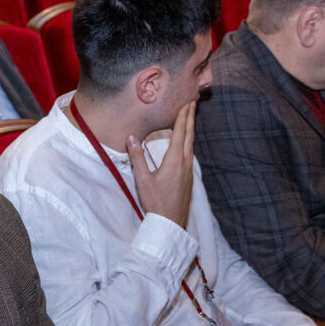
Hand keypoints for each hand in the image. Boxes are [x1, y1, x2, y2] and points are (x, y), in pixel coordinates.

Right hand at [130, 101, 194, 228]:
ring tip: (190, 118)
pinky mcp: (188, 178)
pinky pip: (190, 153)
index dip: (183, 116)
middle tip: (193, 102)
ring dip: (190, 129)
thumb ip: (137, 157)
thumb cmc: (155, 202)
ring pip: (191, 144)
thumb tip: (131, 137)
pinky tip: (186, 143)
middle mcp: (185, 163)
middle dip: (190, 118)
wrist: (170, 223)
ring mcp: (188, 171)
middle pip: (189, 135)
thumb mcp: (143, 179)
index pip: (180, 133)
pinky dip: (189, 142)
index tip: (186, 102)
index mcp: (174, 160)